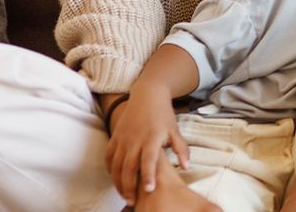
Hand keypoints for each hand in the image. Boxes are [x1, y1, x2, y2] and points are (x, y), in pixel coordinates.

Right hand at [104, 88, 189, 205]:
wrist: (147, 95)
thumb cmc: (163, 115)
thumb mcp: (175, 130)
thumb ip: (181, 149)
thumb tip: (186, 167)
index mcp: (152, 138)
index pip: (148, 161)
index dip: (148, 176)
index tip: (149, 190)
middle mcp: (135, 140)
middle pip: (128, 168)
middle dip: (129, 187)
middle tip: (132, 202)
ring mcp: (122, 139)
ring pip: (116, 166)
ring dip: (118, 182)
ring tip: (124, 196)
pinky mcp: (114, 137)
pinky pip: (109, 157)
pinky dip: (110, 170)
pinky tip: (115, 179)